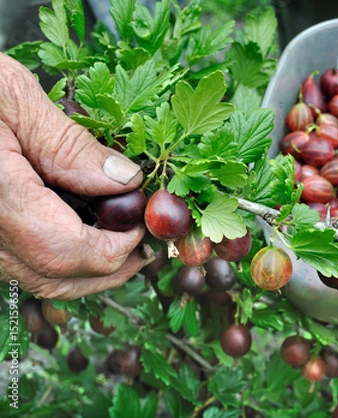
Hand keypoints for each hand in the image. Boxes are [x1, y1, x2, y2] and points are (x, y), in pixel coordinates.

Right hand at [0, 52, 151, 299]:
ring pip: (39, 280)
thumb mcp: (9, 95)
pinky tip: (87, 232)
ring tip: (126, 240)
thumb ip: (68, 144)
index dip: (118, 247)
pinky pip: (22, 265)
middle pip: (56, 278)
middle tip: (147, 243)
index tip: (144, 221)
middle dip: (113, 267)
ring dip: (91, 270)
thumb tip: (127, 181)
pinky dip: (64, 258)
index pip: (67, 250)